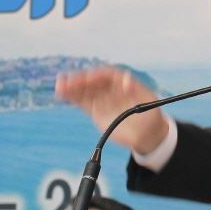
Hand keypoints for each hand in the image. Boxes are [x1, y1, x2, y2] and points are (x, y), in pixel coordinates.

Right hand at [54, 67, 170, 155]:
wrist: (147, 134)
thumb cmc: (151, 115)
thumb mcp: (149, 102)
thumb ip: (137, 90)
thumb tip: (126, 81)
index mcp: (123, 82)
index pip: (108, 75)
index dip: (97, 75)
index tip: (88, 77)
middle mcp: (111, 88)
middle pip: (93, 81)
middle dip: (80, 80)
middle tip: (66, 81)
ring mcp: (102, 99)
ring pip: (85, 90)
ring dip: (72, 87)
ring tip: (59, 86)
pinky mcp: (96, 110)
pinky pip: (82, 102)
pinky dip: (72, 97)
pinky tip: (62, 94)